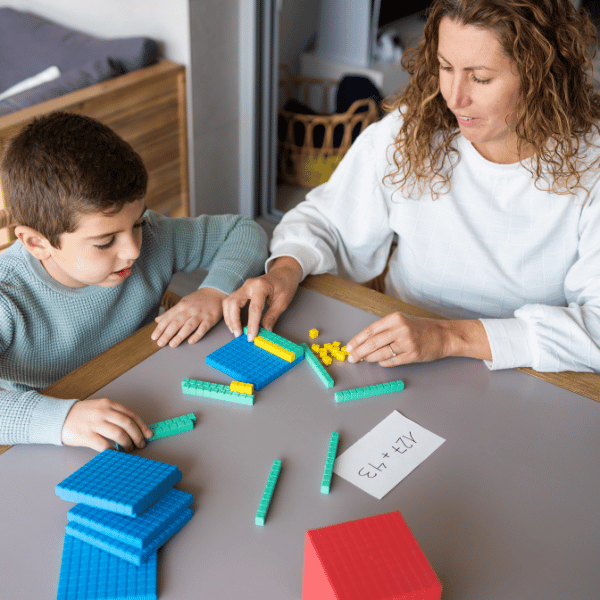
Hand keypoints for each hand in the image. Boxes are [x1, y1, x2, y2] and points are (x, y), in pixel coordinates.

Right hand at [62, 398, 151, 451]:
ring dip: (127, 444)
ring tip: (129, 449)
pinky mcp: (86, 435)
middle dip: (137, 436)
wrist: (58, 417)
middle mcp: (103, 412)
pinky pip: (104, 445)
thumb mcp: (100, 408)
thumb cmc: (82, 414)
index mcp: (108, 404)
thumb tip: (133, 427)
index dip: (142, 426)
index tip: (148, 434)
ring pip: (119, 434)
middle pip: (127, 425)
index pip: (131, 415)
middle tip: (140, 444)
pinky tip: (116, 454)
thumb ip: (114, 415)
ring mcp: (94, 424)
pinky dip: (113, 451)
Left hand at [152, 287, 226, 347]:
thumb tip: (157, 320)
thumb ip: (171, 313)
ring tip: (172, 345)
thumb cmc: (198, 300)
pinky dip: (197, 335)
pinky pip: (203, 328)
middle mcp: (190, 309)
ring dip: (180, 336)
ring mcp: (200, 314)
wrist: (215, 292)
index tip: (154, 337)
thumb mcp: (183, 303)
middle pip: (177, 322)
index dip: (160, 328)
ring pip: (188, 326)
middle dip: (167, 334)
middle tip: (160, 343)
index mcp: (182, 305)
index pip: (168, 318)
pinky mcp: (210, 319)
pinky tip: (190, 341)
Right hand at [222, 257, 302, 340]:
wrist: (284, 272)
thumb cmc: (285, 284)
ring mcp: (243, 286)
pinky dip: (230, 313)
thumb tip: (265, 330)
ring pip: (228, 302)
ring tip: (235, 331)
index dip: (252, 324)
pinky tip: (234, 323)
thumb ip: (272, 316)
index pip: (254, 308)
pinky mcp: (241, 290)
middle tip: (238, 334)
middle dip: (234, 320)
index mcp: (261, 286)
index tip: (251, 337)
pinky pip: (230, 302)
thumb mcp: (283, 302)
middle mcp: (249, 285)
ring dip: (229, 318)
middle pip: (234, 303)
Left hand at [346, 312, 491, 365]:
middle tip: (351, 358)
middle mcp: (400, 329)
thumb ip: (385, 329)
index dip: (357, 340)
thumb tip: (364, 341)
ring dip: (370, 358)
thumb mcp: (402, 321)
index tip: (349, 347)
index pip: (370, 330)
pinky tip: (380, 362)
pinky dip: (383, 362)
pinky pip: (392, 361)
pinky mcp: (413, 354)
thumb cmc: (421, 328)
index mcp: (395, 318)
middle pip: (373, 343)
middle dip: (359, 351)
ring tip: (364, 360)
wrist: (444, 335)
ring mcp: (407, 342)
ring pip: (381, 353)